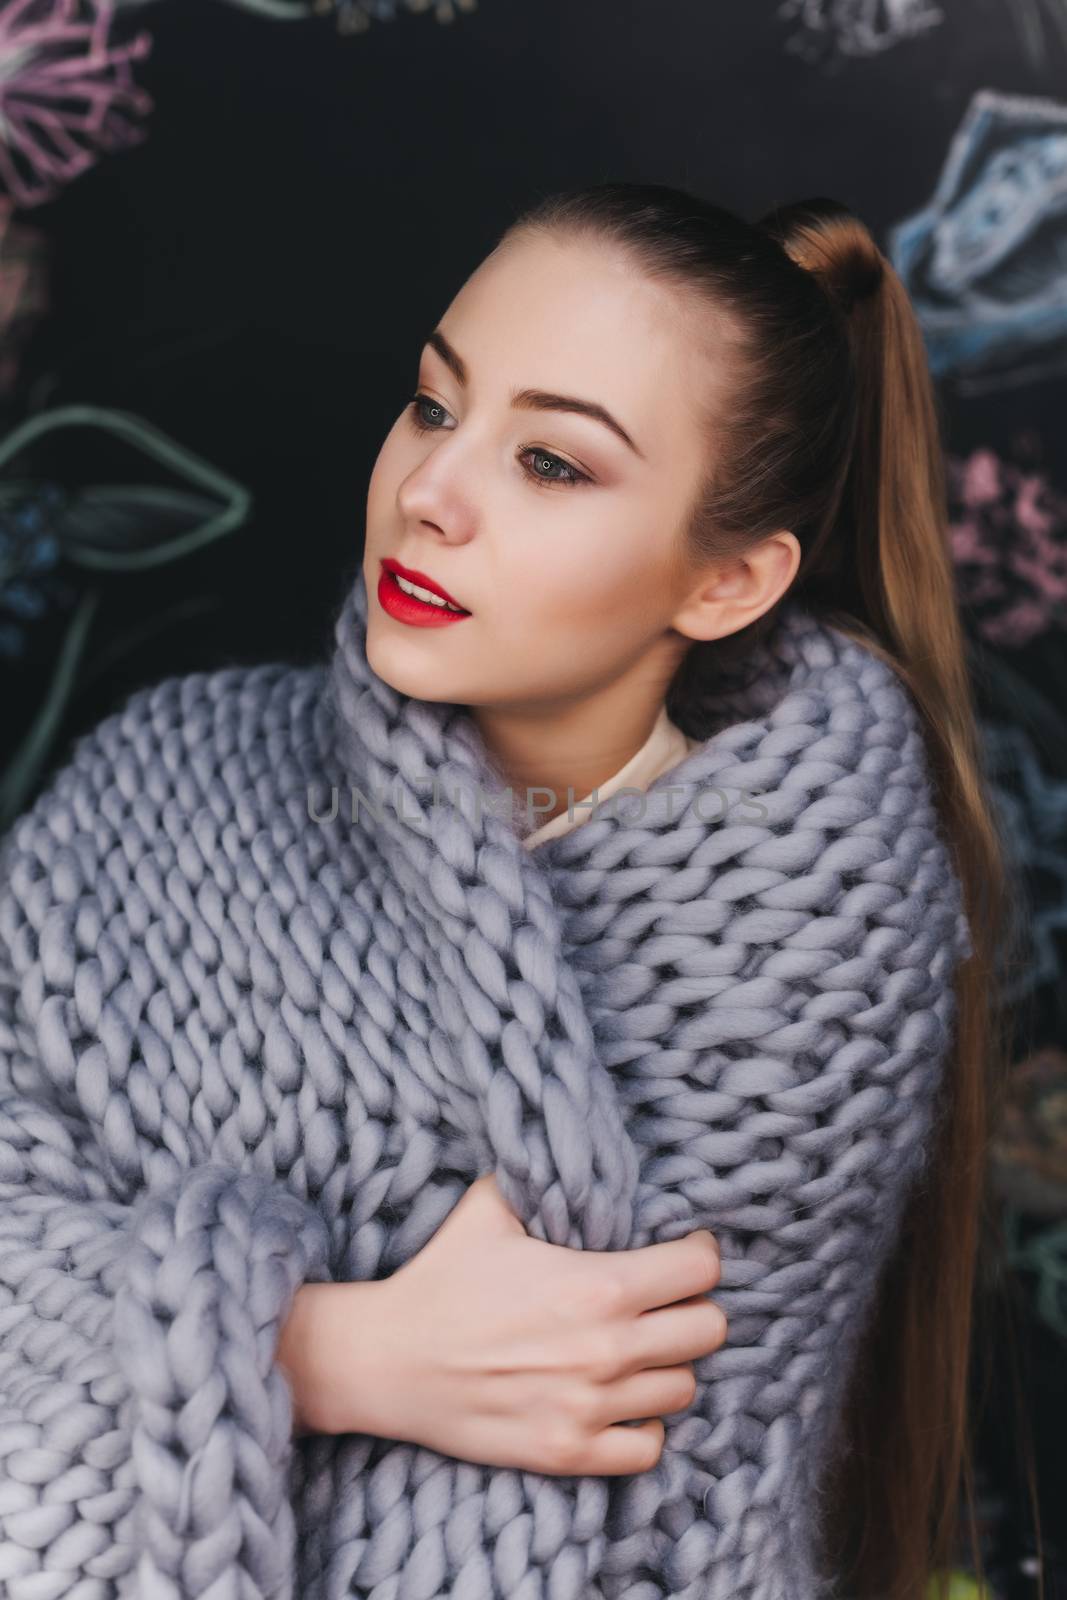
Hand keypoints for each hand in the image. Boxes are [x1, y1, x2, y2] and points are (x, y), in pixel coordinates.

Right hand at [367, 1171, 725, 1475]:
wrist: (387, 1360)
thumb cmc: (441, 1277)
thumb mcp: (490, 1207)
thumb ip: (544, 1177)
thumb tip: (572, 1148)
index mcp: (598, 1285)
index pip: (701, 1269)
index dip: (698, 1253)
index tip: (682, 1250)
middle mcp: (606, 1350)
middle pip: (709, 1330)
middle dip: (693, 1307)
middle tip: (665, 1300)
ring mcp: (590, 1408)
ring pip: (684, 1388)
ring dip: (667, 1365)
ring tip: (640, 1347)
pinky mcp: (569, 1454)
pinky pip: (649, 1448)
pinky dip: (643, 1424)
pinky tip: (620, 1400)